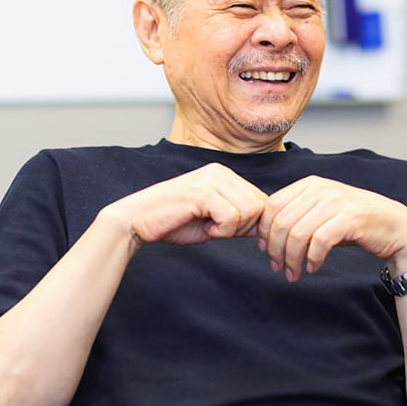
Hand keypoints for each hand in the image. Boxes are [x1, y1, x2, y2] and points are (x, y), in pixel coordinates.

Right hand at [101, 163, 267, 247]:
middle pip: (260, 206)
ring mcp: (212, 179)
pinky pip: (232, 217)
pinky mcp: (203, 191)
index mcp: (224, 175)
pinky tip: (205, 228)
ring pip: (249, 211)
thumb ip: (240, 221)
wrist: (137, 221)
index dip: (253, 224)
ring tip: (210, 228)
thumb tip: (268, 229)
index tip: (230, 234)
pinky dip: (222, 231)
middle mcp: (221, 172)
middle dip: (243, 228)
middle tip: (217, 231)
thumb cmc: (173, 222)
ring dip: (231, 230)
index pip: (261, 200)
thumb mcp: (215, 222)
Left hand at [256, 176, 406, 281]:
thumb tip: (264, 233)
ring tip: (293, 273)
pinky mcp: (349, 219)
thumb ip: (297, 215)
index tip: (263, 250)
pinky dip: (312, 259)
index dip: (263, 231)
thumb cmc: (354, 223)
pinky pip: (319, 242)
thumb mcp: (321, 212)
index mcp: (309, 184)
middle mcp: (321, 189)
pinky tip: (313, 268)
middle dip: (275, 249)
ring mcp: (336, 203)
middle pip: (282, 222)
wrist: (394, 226)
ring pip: (298, 234)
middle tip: (278, 267)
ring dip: (292, 259)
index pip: (272, 206)